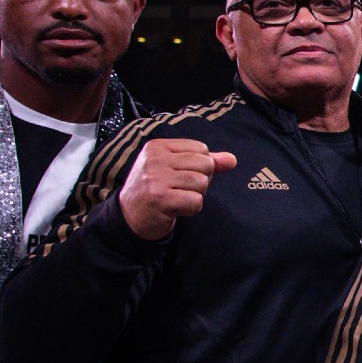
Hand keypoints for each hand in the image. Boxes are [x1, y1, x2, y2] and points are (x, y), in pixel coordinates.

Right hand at [116, 138, 237, 240]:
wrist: (129, 216)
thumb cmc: (157, 189)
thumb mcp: (175, 168)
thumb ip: (205, 161)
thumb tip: (232, 159)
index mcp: (158, 146)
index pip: (201, 149)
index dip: (200, 166)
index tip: (180, 175)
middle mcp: (155, 159)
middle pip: (205, 165)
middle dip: (200, 181)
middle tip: (179, 189)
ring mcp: (156, 179)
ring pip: (202, 183)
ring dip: (195, 195)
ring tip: (176, 198)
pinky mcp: (160, 199)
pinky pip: (196, 201)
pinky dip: (191, 209)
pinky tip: (176, 208)